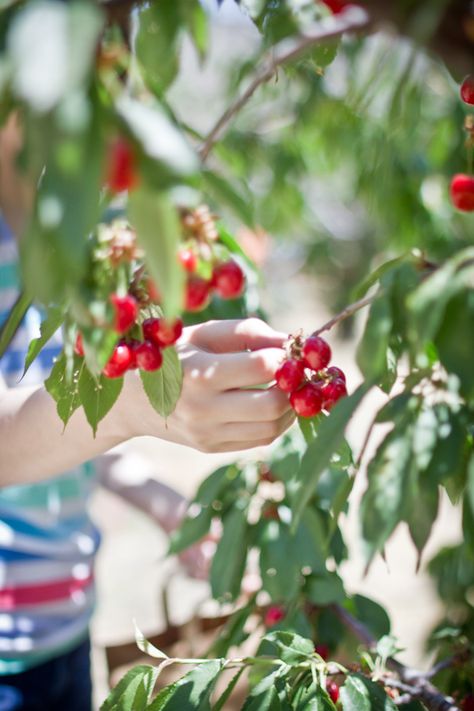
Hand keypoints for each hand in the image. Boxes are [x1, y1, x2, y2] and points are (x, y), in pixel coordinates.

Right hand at [124, 318, 294, 451]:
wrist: (133, 398)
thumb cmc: (176, 354)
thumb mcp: (205, 333)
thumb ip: (249, 332)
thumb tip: (294, 342)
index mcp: (199, 373)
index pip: (262, 367)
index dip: (285, 356)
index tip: (290, 349)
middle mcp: (202, 409)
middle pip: (272, 404)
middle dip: (293, 387)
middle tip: (295, 373)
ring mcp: (207, 434)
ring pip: (272, 428)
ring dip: (290, 407)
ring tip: (286, 387)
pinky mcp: (212, 448)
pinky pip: (261, 440)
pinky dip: (277, 422)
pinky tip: (272, 403)